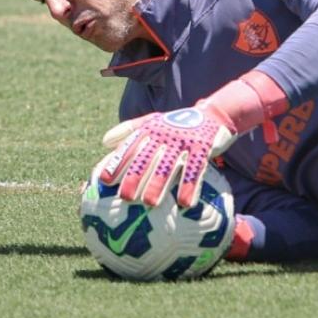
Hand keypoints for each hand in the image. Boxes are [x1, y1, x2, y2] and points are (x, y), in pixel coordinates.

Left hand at [100, 104, 237, 207]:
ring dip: (159, 185)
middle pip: (147, 158)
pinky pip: (196, 169)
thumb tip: (104, 142)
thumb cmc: (177, 124)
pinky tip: (185, 203)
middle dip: (135, 178)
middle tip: (125, 198)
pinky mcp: (203, 147)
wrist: (213, 114)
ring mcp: (184, 141)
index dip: (117, 163)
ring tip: (150, 204)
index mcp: (150, 129)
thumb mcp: (153, 122)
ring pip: (169, 165)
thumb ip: (129, 130)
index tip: (104, 181)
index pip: (130, 146)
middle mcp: (164, 134)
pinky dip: (190, 186)